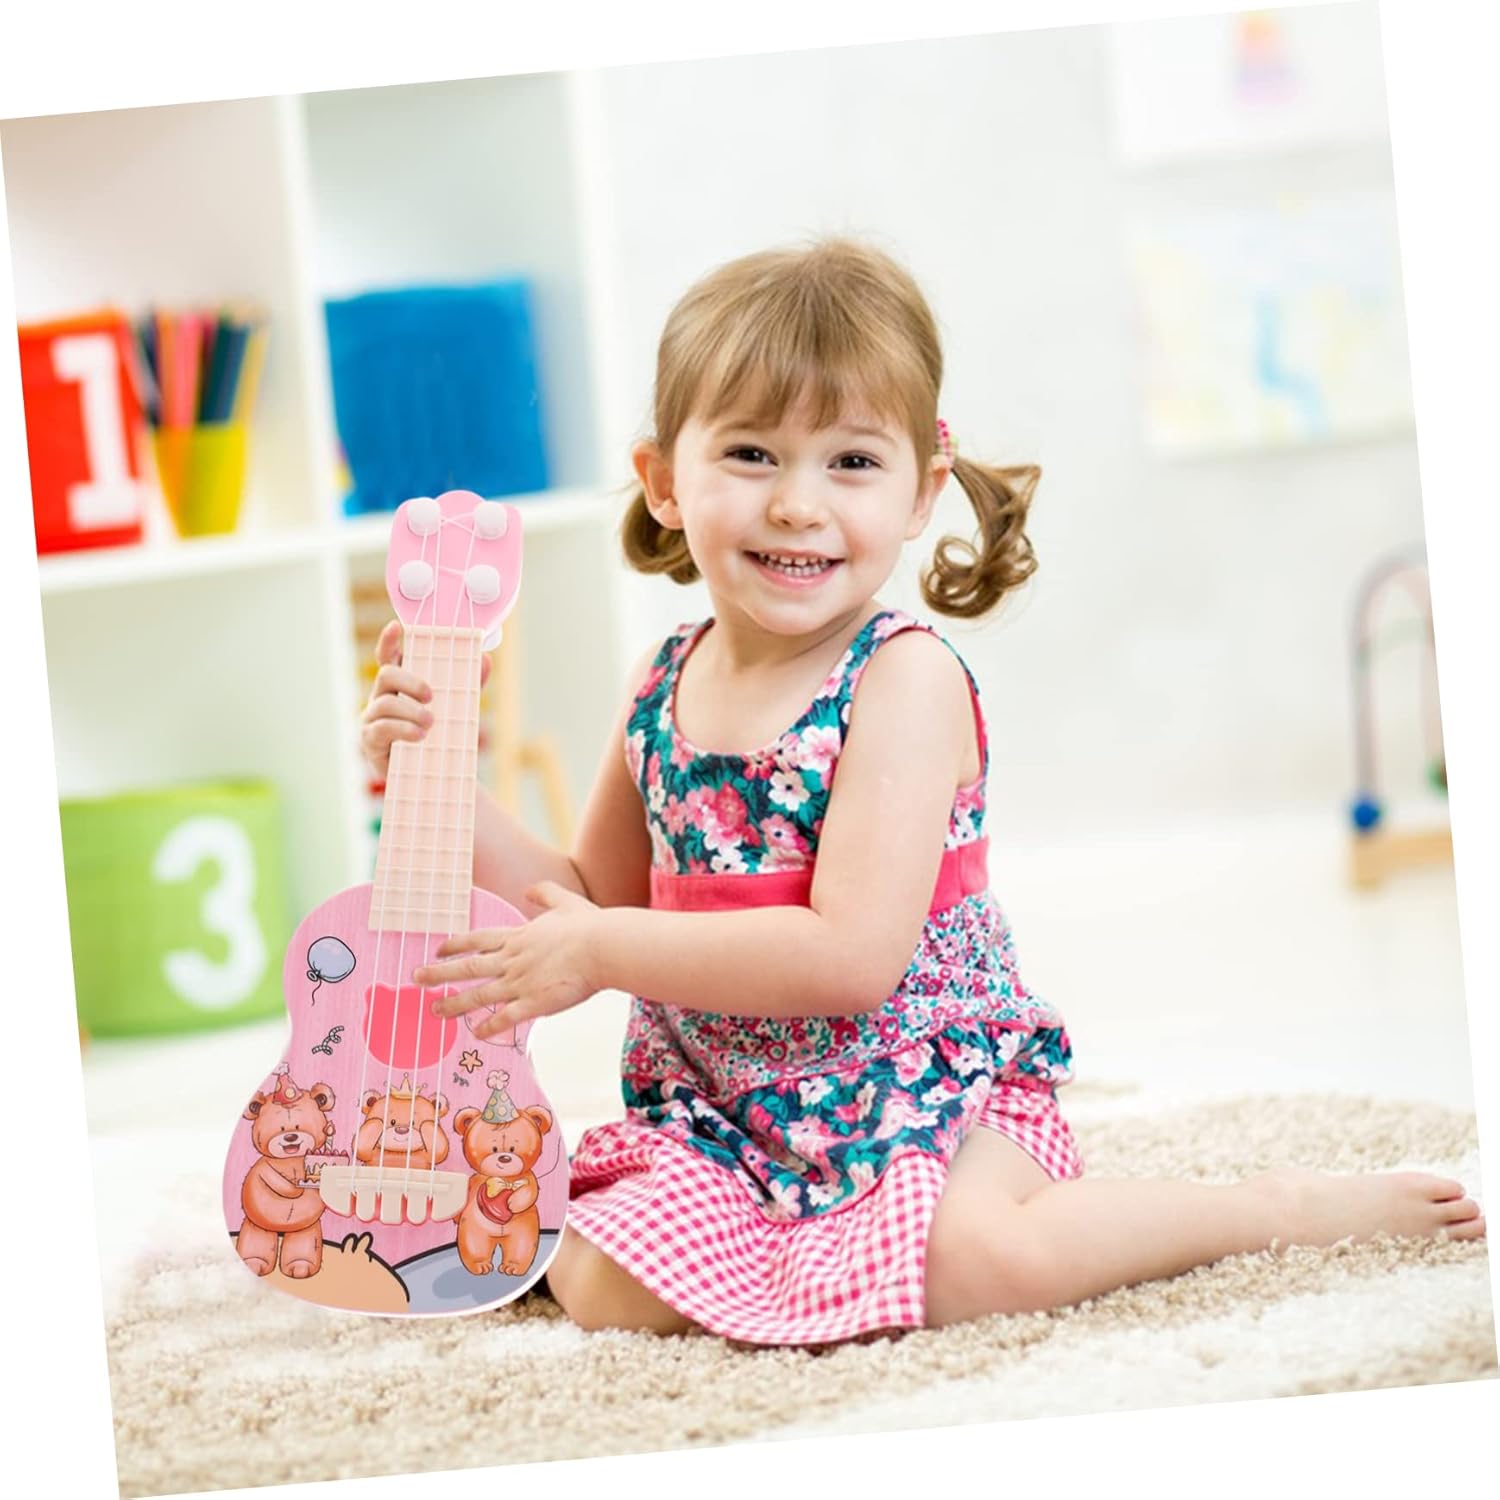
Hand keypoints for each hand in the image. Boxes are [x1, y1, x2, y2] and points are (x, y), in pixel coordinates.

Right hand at [360, 620, 491, 779]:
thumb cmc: (440, 736)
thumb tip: (485, 659)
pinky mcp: (370, 741)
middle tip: (432, 695)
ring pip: (384, 703)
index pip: (389, 657)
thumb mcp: (458, 708)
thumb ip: (469, 684)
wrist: (434, 775)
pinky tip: (419, 735)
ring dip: (410, 711)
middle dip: (409, 681)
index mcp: (400, 685)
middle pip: (386, 674)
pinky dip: (402, 730)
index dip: (389, 641)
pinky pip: (380, 729)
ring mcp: (372, 719)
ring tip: (430, 723)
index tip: (397, 627)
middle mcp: (382, 696)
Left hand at [413, 881, 602, 1037]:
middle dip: (439, 974)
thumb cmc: (590, 926)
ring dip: (455, 1004)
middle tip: (416, 978)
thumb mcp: (565, 902)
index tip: (438, 949)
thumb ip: (545, 894)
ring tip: (435, 1011)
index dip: (456, 945)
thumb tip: (529, 889)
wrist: (604, 948)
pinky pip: (505, 1018)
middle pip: (468, 968)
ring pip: (479, 995)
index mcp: (519, 937)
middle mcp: (513, 960)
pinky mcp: (534, 1003)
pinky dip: (489, 1027)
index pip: (479, 940)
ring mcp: (521, 983)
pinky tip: (476, 1034)